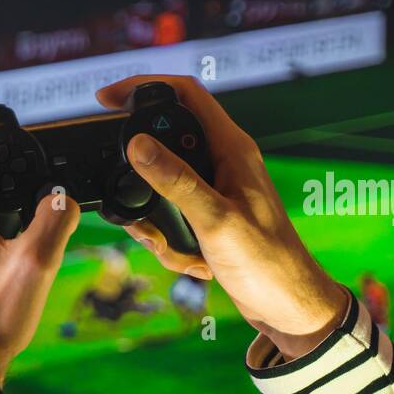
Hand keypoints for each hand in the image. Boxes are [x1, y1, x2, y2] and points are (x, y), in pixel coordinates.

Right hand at [98, 75, 348, 359]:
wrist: (287, 307)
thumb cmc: (267, 262)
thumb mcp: (214, 219)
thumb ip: (175, 180)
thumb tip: (138, 144)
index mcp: (232, 149)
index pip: (185, 94)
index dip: (143, 87)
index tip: (106, 99)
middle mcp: (223, 162)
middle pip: (164, 145)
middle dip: (142, 178)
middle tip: (132, 201)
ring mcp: (215, 190)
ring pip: (160, 190)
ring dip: (156, 222)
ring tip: (174, 247)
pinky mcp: (208, 218)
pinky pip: (170, 220)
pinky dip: (171, 244)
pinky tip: (192, 262)